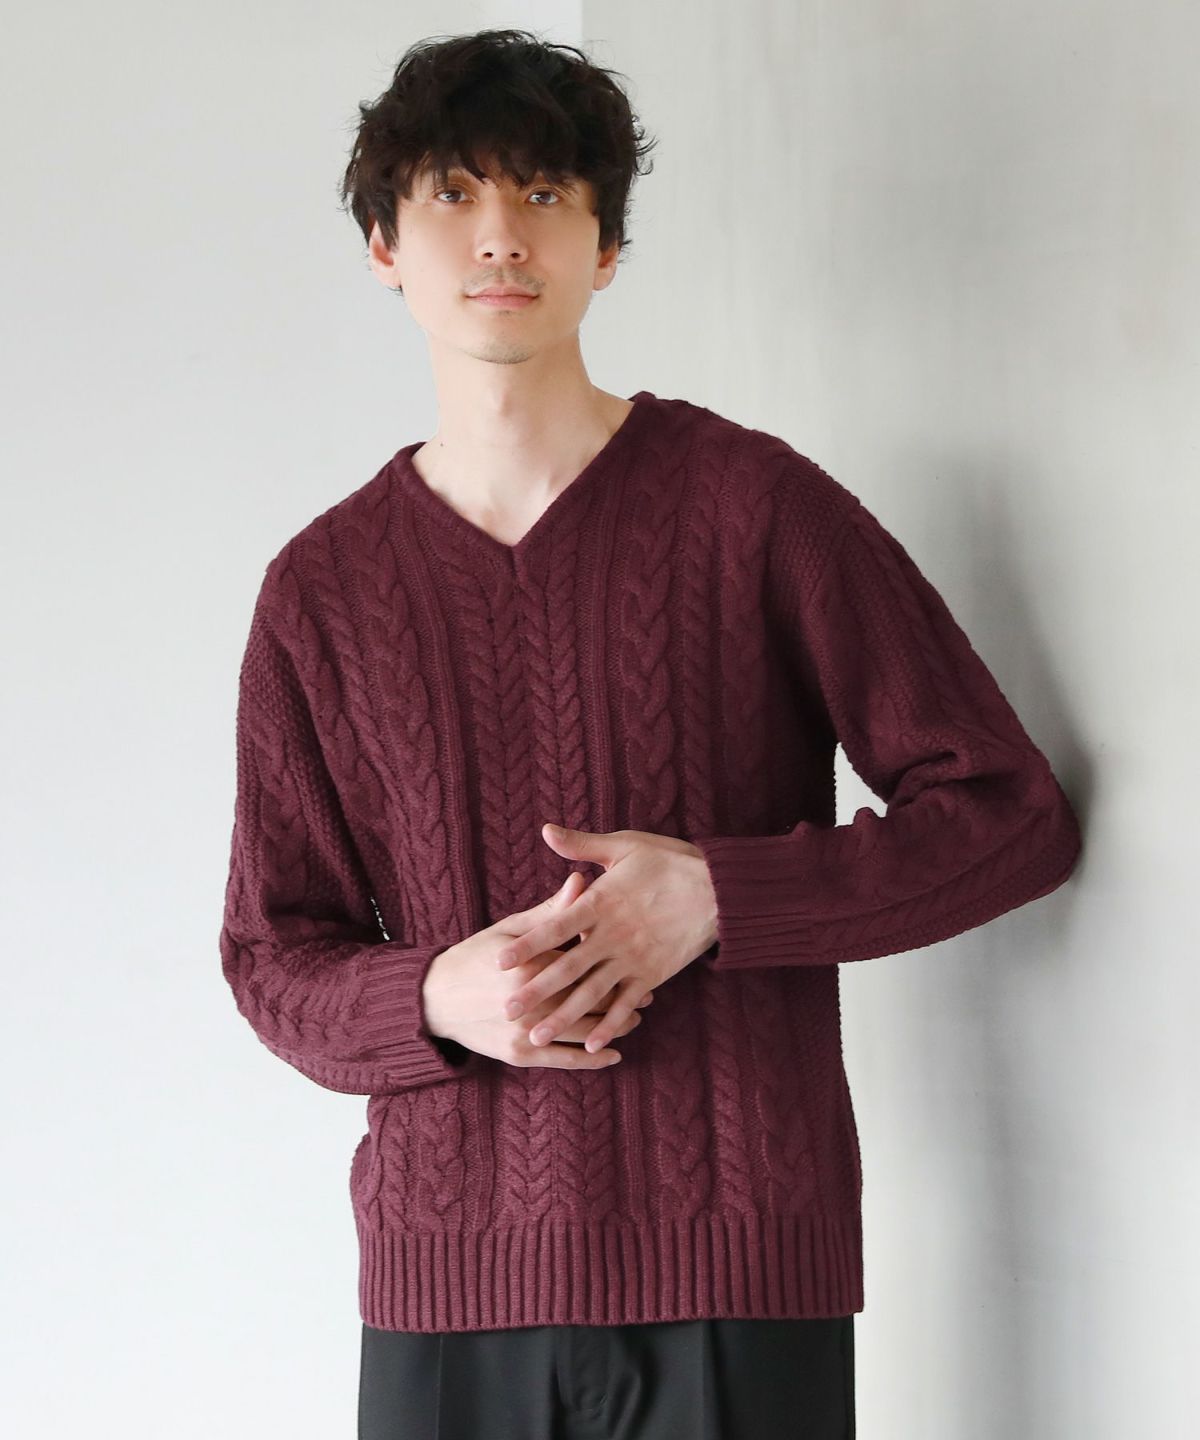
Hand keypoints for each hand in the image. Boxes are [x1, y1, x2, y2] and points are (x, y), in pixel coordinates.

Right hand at [422, 871, 653, 1068]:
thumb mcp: (512, 929)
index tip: (637, 957)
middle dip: (621, 996)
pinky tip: (615, 1054)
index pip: (582, 961)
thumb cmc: (476, 956)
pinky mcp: (519, 1055)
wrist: (434, 999)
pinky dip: (593, 1059)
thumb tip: (583, 880)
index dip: (613, 960)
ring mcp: (524, 1031)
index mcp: (529, 963)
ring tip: (636, 1020)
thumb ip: (552, 911)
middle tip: (648, 993)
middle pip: (588, 998)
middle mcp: (529, 1000)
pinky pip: (565, 1060)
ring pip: (583, 1031)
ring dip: (614, 1027)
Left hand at [495, 825, 718, 1056]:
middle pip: (567, 967)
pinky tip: (591, 1044)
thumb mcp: (625, 845)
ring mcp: (634, 959)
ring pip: (592, 993)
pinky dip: (610, 1025)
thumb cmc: (670, 862)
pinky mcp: (653, 974)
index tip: (500, 961)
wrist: (721, 890)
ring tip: (536, 1036)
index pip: (556, 926)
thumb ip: (582, 844)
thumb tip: (545, 830)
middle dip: (536, 990)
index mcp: (602, 902)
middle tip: (505, 1009)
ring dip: (564, 1016)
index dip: (528, 944)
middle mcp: (613, 936)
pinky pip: (627, 1004)